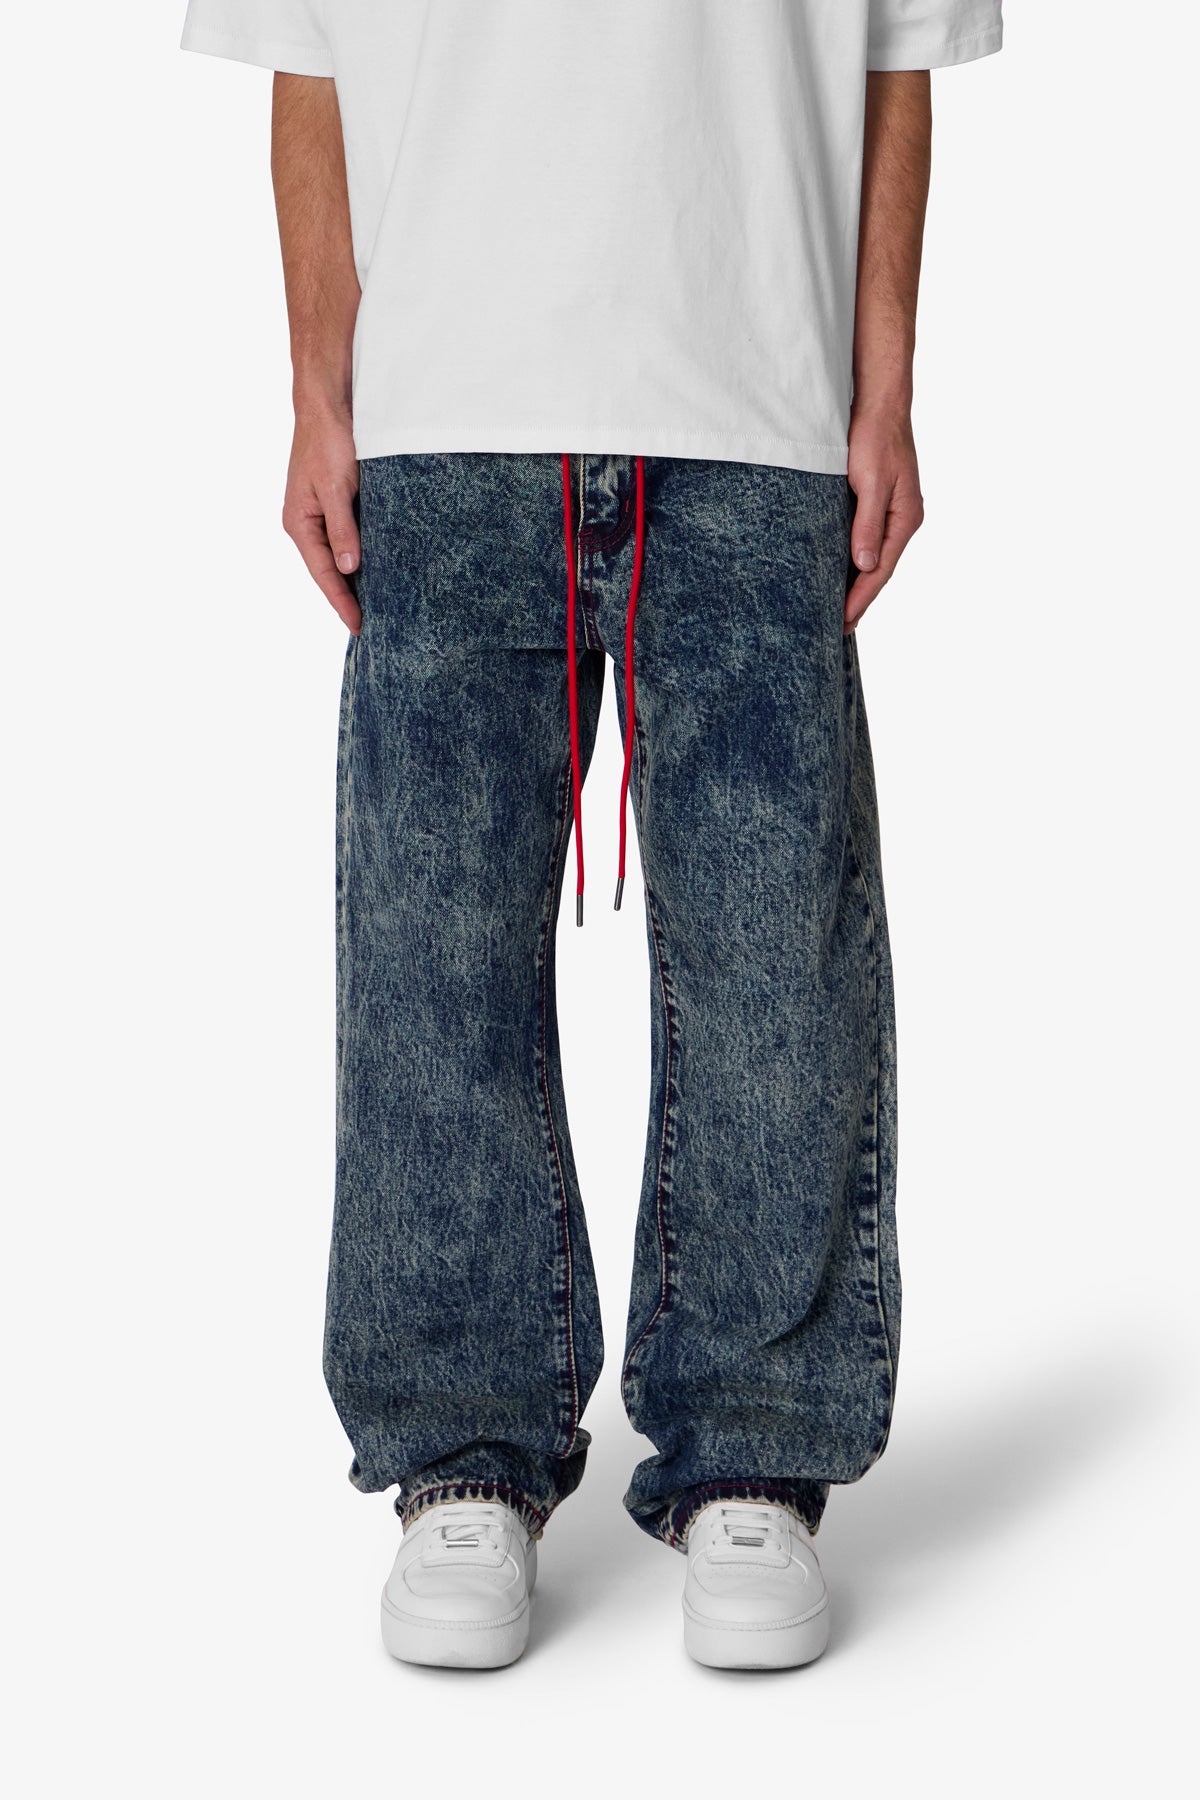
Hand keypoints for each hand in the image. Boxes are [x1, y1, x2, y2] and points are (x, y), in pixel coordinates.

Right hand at [281, 403, 360, 633]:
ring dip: (355, 580)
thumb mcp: (336, 488)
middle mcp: (306, 524)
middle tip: (371, 626)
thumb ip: (342, 529)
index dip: (341, 602)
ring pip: (339, 557)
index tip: (359, 626)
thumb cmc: (328, 442)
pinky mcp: (335, 504)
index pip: (324, 574)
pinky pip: (347, 538)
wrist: (328, 405)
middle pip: (329, 571)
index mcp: (300, 523)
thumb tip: (349, 568)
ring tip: (376, 606)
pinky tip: (376, 569)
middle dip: (347, 598)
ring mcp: (319, 515)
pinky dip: (361, 556)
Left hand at [844, 405, 923, 632]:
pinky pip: (867, 541)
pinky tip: (842, 572)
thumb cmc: (875, 437)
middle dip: (859, 599)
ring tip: (838, 610)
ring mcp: (892, 512)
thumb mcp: (871, 482)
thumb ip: (868, 524)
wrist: (879, 404)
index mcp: (905, 519)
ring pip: (873, 558)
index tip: (841, 622)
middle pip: (879, 570)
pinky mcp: (879, 503)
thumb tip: (864, 565)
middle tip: (837, 628)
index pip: (880, 570)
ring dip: (857, 584)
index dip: (860, 599)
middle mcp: (902, 520)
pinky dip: (855, 561)